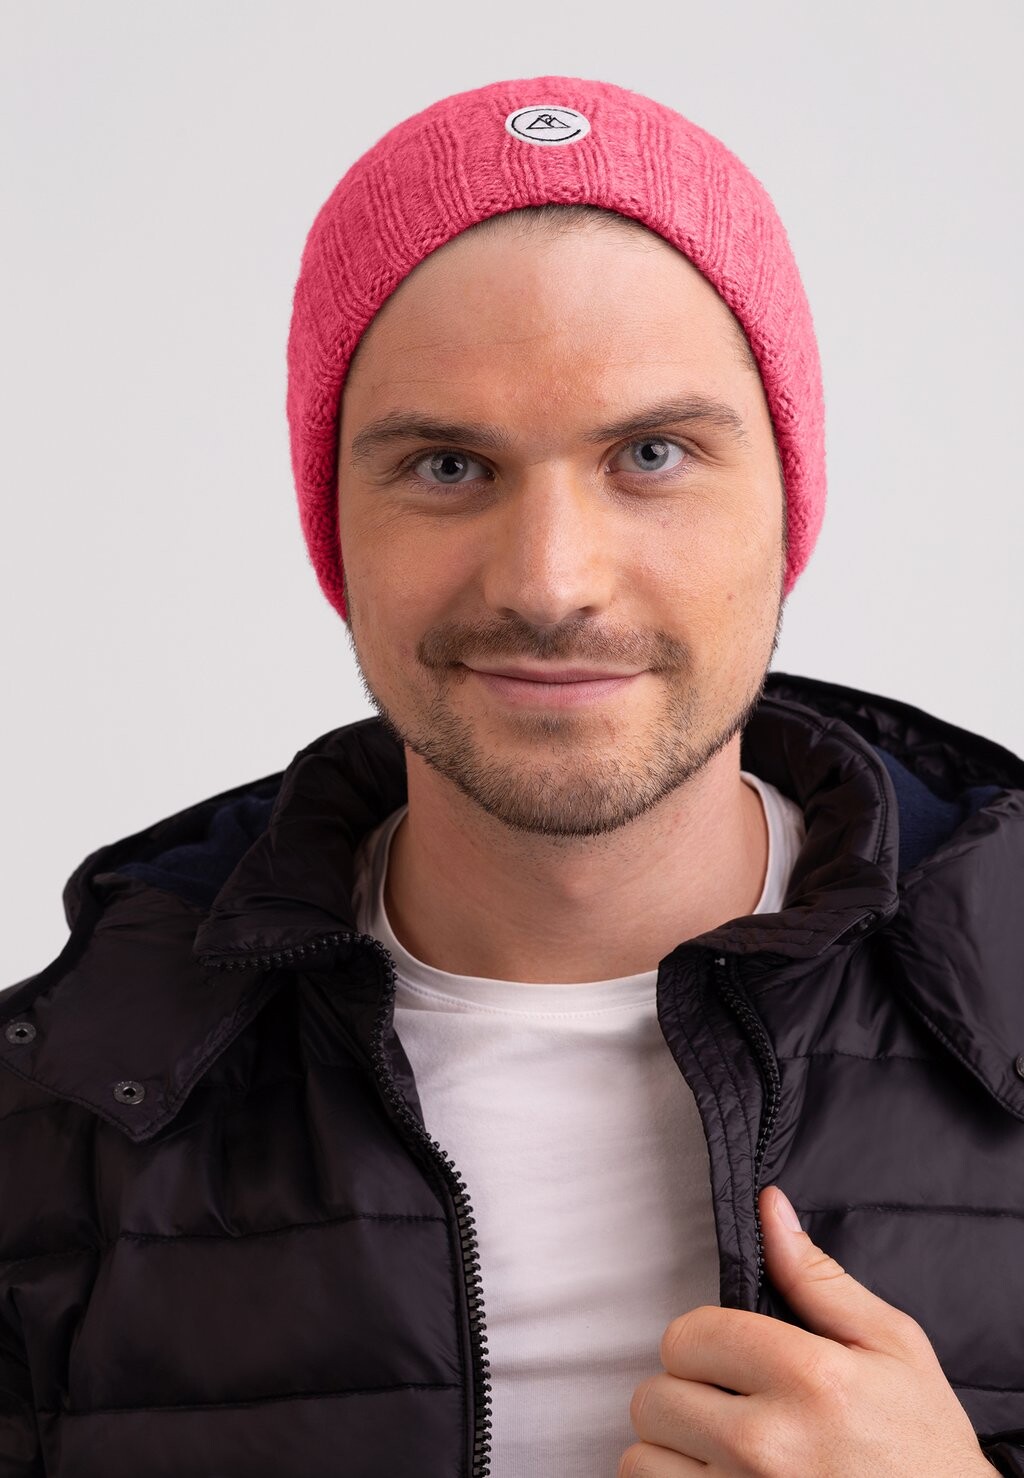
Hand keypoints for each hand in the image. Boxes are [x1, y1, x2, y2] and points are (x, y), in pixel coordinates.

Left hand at [619, 1185, 991, 1475]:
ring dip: (673, 1449)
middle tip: (728, 1404)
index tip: (731, 1358)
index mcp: (807, 1378)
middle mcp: (767, 1444)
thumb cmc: (922, 1443)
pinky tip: (716, 1477)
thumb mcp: (891, 1346)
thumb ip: (816, 1277)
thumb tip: (769, 1209)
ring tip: (721, 1449)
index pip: (688, 1336)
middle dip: (686, 1393)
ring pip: (644, 1455)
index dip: (705, 1341)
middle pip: (656, 1396)